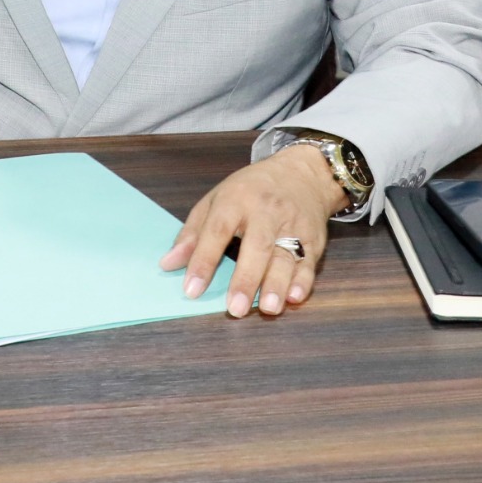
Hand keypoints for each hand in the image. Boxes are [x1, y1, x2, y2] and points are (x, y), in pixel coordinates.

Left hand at [159, 144, 346, 317]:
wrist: (303, 173)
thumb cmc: (252, 190)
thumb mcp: (216, 199)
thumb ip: (193, 232)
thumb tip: (167, 265)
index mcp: (237, 200)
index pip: (218, 231)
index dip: (204, 260)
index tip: (191, 290)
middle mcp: (267, 211)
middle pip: (257, 246)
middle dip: (247, 279)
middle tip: (236, 309)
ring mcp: (293, 224)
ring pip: (286, 256)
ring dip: (278, 283)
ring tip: (269, 308)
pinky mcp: (314, 238)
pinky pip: (309, 261)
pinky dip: (304, 280)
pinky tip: (295, 297)